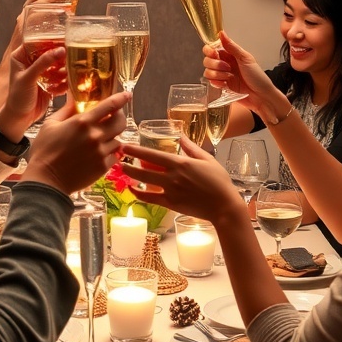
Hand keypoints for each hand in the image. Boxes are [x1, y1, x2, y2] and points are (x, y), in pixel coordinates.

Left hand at [0, 43, 65, 139]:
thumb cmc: (18, 97)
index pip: (38, 41)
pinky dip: (63, 82)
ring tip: (67, 76)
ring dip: (64, 71)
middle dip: (61, 57)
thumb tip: (60, 50)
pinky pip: (61, 77)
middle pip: (51, 52)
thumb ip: (44, 63)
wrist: (20, 118)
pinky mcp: (50, 82)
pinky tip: (60, 88)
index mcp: (22, 56)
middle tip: (71, 59)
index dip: (51, 40)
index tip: (65, 41)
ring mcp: (42, 72)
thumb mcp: (28, 78)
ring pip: (58, 65)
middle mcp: (32, 61)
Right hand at [23, 91, 129, 194]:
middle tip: (114, 118)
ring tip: (101, 140)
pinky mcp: (102, 167)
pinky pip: (114, 156)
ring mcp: (100, 152)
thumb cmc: (44, 151)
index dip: (121, 98)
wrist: (46, 180)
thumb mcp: (51, 124)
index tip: (126, 95)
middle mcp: (95, 135)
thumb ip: (66, 110)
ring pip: (118, 140)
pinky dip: (110, 154)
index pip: (110, 105)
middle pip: (120, 122)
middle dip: (120, 118)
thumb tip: (74, 96)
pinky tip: (100, 154)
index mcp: (82, 122)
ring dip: (112, 138)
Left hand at [119, 135, 247, 225]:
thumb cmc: (219, 181)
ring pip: (144, 183)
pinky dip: (139, 194)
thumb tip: (180, 136)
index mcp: (180, 164)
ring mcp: (170, 191)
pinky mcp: (171, 204)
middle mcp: (172, 177)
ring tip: (122, 170)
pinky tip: (132, 189)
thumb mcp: (207, 159)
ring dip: (131, 176)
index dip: (136, 150)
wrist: (223, 206)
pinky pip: (150, 199)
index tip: (125, 146)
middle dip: (128, 163)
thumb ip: (191, 148)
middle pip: (143, 170)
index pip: (153, 155)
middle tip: (117, 157)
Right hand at [207, 31, 292, 122]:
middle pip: (207, 60)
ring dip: (217, 74)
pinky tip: (226, 84)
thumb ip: (231, 46)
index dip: (209, 51)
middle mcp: (224, 63)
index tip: (215, 54)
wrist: (261, 95)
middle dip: (215, 64)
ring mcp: (222, 75)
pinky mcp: (222, 85)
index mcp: (230, 54)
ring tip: (229, 77)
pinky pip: (211, 82)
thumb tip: (221, 33)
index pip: (211, 48)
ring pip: (207, 71)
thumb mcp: (245, 58)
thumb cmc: (257, 76)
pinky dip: (217, 83)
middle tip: (228, 67)